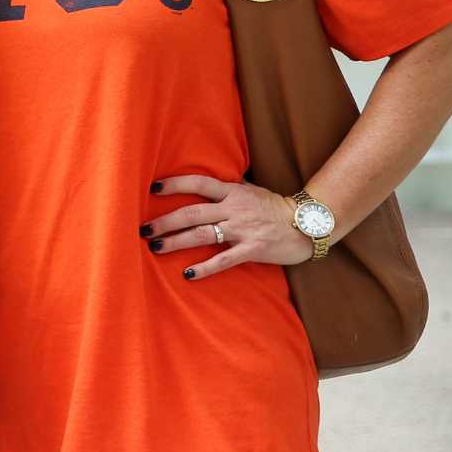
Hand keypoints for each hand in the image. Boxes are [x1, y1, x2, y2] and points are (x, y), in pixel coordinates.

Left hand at [143, 174, 312, 278]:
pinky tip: (188, 273)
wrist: (309, 224)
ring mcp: (243, 230)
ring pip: (202, 235)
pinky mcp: (253, 250)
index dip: (174, 184)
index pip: (198, 183)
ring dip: (176, 241)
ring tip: (155, 247)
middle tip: (142, 229)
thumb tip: (206, 178)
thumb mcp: (251, 189)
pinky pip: (224, 260)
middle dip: (164, 221)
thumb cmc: (275, 207)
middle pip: (192, 213)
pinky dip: (205, 267)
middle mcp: (234, 209)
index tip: (152, 188)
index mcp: (232, 192)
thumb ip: (229, 186)